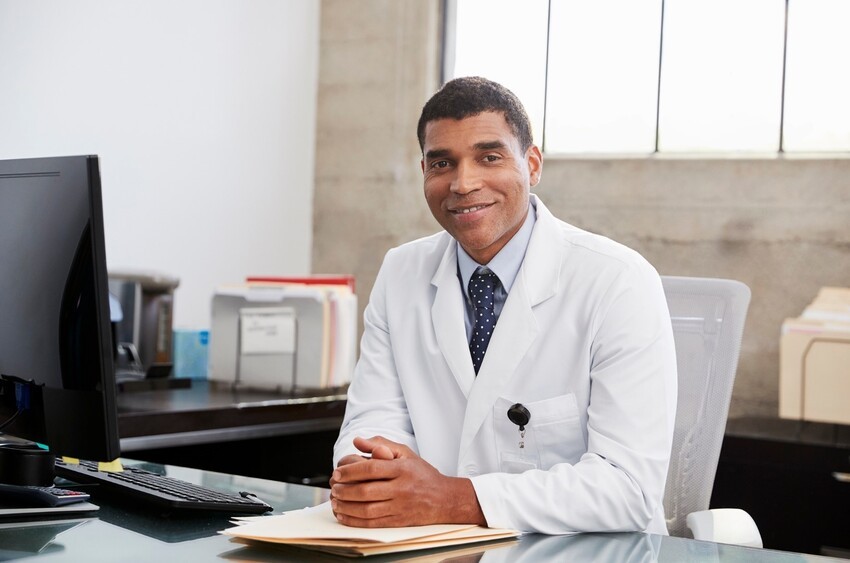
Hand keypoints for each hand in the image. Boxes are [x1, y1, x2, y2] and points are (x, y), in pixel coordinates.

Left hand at [330, 436, 484, 527]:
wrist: (444, 499)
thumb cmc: (421, 473)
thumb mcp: (405, 453)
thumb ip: (380, 444)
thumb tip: (357, 441)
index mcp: (402, 469)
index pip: (371, 468)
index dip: (351, 471)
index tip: (337, 473)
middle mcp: (401, 488)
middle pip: (366, 490)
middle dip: (344, 490)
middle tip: (334, 487)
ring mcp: (400, 507)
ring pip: (367, 509)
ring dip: (346, 507)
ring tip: (335, 501)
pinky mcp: (398, 522)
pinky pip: (372, 523)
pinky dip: (354, 521)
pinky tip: (344, 516)